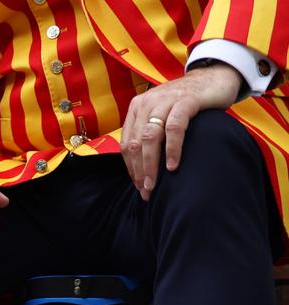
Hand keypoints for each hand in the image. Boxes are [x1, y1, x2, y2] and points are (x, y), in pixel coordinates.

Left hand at [121, 63, 242, 200]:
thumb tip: (144, 167)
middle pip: (135, 143)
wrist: (215, 76)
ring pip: (149, 138)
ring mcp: (165, 101)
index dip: (130, 167)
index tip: (138, 185)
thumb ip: (152, 133)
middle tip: (146, 191)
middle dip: (138, 171)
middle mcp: (147, 103)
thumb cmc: (188, 103)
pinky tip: (173, 166)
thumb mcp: (163, 115)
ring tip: (154, 185)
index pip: (126, 143)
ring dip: (150, 165)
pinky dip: (172, 149)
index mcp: (137, 108)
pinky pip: (174, 128)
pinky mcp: (185, 101)